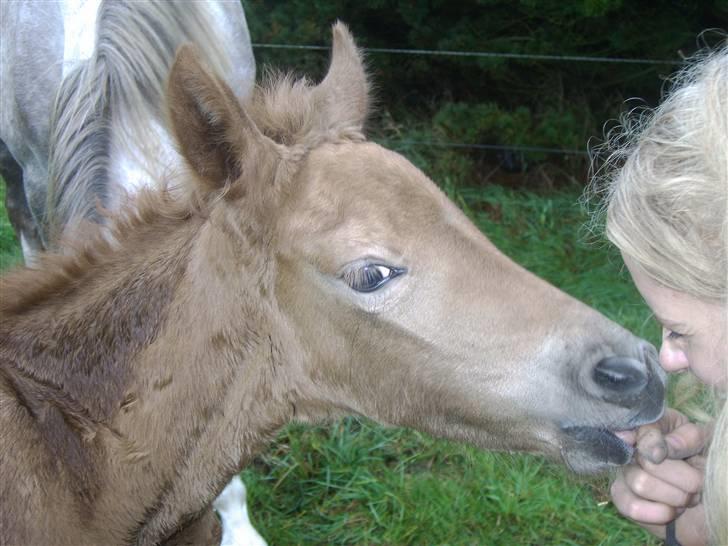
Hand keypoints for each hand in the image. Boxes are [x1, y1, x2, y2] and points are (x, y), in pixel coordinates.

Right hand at [610, 408, 710, 545]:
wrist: (710, 501)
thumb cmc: (708, 466)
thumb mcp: (706, 445)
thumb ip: (686, 439)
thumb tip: (656, 450)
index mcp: (654, 426)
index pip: (642, 429)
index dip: (654, 444)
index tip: (663, 455)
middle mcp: (632, 446)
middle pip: (646, 461)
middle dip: (682, 478)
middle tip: (697, 483)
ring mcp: (625, 472)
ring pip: (641, 484)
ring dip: (675, 497)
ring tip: (687, 497)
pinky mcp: (623, 498)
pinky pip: (631, 507)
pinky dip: (658, 513)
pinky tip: (671, 511)